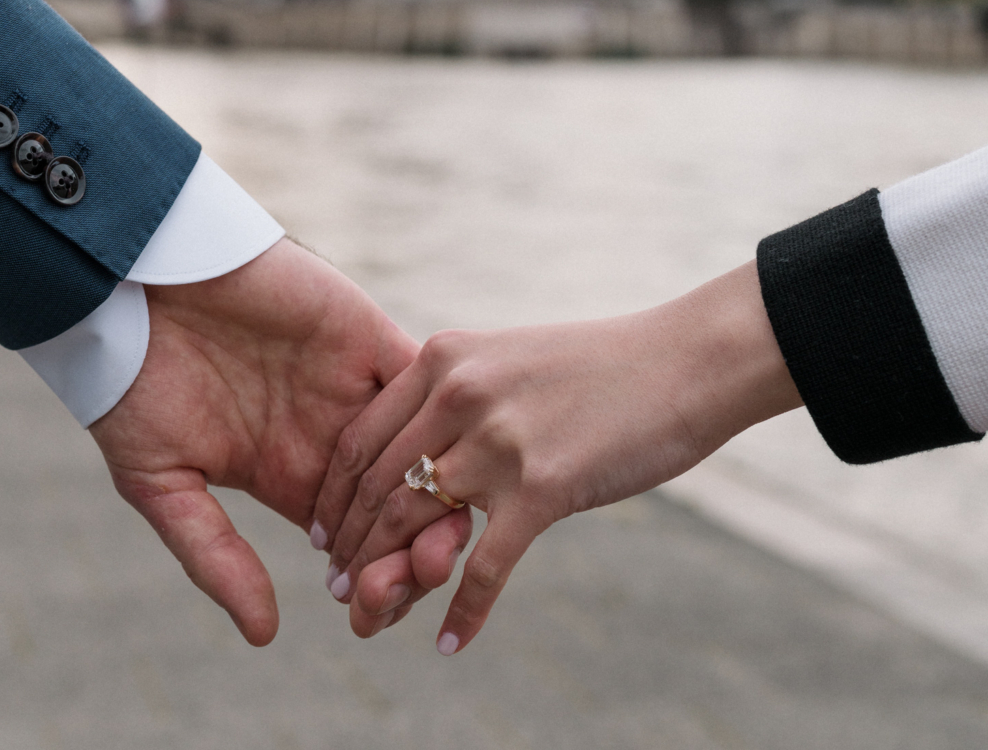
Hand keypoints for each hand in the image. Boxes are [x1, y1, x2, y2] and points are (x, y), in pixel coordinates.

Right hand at [89, 238, 435, 645]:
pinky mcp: (366, 335)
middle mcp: (333, 434)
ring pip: (424, 448)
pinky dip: (435, 417)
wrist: (135, 288)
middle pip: (403, 506)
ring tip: (433, 538)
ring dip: (437, 493)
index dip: (375, 582)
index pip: (359, 543)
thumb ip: (214, 554)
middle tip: (413, 578)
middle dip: (416, 549)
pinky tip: (438, 461)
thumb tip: (266, 635)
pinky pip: (420, 381)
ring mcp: (354, 384)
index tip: (370, 614)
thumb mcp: (162, 483)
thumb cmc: (133, 385)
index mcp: (291, 475)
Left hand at [313, 261, 800, 652]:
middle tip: (337, 586)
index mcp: (442, 358)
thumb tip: (413, 448)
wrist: (680, 362)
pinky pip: (484, 568)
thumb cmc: (596, 365)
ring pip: (414, 525)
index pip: (362, 437)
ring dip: (386, 578)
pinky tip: (449, 643)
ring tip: (372, 612)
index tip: (322, 532)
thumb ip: (453, 393)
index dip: (333, 494)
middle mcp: (458, 394)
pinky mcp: (543, 488)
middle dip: (350, 544)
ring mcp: (498, 442)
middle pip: (377, 486)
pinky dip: (463, 613)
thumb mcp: (505, 358)